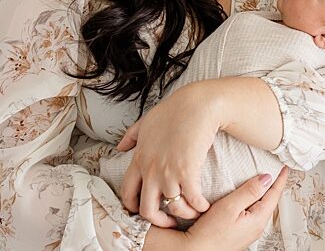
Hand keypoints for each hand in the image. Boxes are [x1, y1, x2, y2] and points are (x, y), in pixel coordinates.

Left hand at [118, 82, 219, 225]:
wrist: (198, 104)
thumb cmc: (174, 110)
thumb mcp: (146, 121)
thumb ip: (131, 135)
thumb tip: (120, 146)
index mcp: (139, 159)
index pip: (127, 193)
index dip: (135, 207)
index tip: (146, 209)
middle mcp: (151, 170)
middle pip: (147, 209)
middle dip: (159, 220)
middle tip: (170, 221)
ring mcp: (168, 172)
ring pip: (172, 207)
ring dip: (184, 213)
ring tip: (193, 211)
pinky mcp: (187, 172)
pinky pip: (192, 199)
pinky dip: (199, 206)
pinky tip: (204, 204)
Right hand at [183, 169, 288, 250]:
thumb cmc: (210, 233)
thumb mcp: (230, 206)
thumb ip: (250, 191)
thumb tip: (266, 178)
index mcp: (258, 219)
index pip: (274, 195)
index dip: (280, 179)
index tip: (284, 168)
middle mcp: (257, 227)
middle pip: (270, 201)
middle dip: (274, 186)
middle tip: (277, 171)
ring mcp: (249, 231)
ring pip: (262, 207)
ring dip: (264, 193)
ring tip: (265, 181)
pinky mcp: (240, 233)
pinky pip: (253, 213)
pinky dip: (254, 201)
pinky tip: (248, 198)